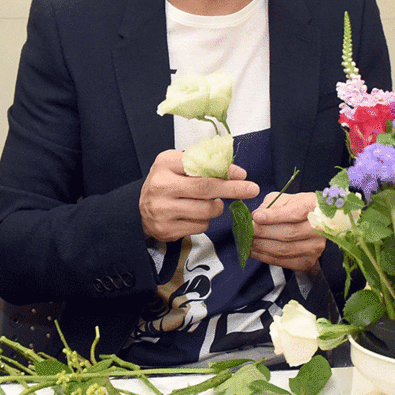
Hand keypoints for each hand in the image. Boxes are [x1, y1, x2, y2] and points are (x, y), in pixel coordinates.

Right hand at [140, 150, 259, 240]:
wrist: (141, 208)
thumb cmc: (167, 182)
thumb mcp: (181, 165)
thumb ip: (207, 166)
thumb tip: (238, 174)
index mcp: (165, 164)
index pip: (201, 167)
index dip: (225, 172)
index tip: (243, 175)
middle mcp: (160, 186)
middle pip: (206, 189)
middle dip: (232, 189)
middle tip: (252, 189)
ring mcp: (162, 211)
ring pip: (206, 211)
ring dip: (216, 207)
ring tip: (208, 202)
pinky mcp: (167, 230)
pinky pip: (200, 226)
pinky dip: (205, 220)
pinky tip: (195, 213)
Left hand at [250, 192, 325, 271]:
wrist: (316, 223)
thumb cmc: (300, 208)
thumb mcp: (287, 198)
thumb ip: (272, 204)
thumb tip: (256, 215)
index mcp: (314, 207)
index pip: (295, 213)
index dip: (274, 216)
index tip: (256, 217)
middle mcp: (319, 229)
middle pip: (288, 233)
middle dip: (263, 232)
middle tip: (247, 229)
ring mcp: (314, 248)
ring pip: (284, 249)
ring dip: (261, 246)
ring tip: (247, 240)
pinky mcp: (306, 261)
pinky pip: (282, 262)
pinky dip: (264, 257)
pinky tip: (254, 250)